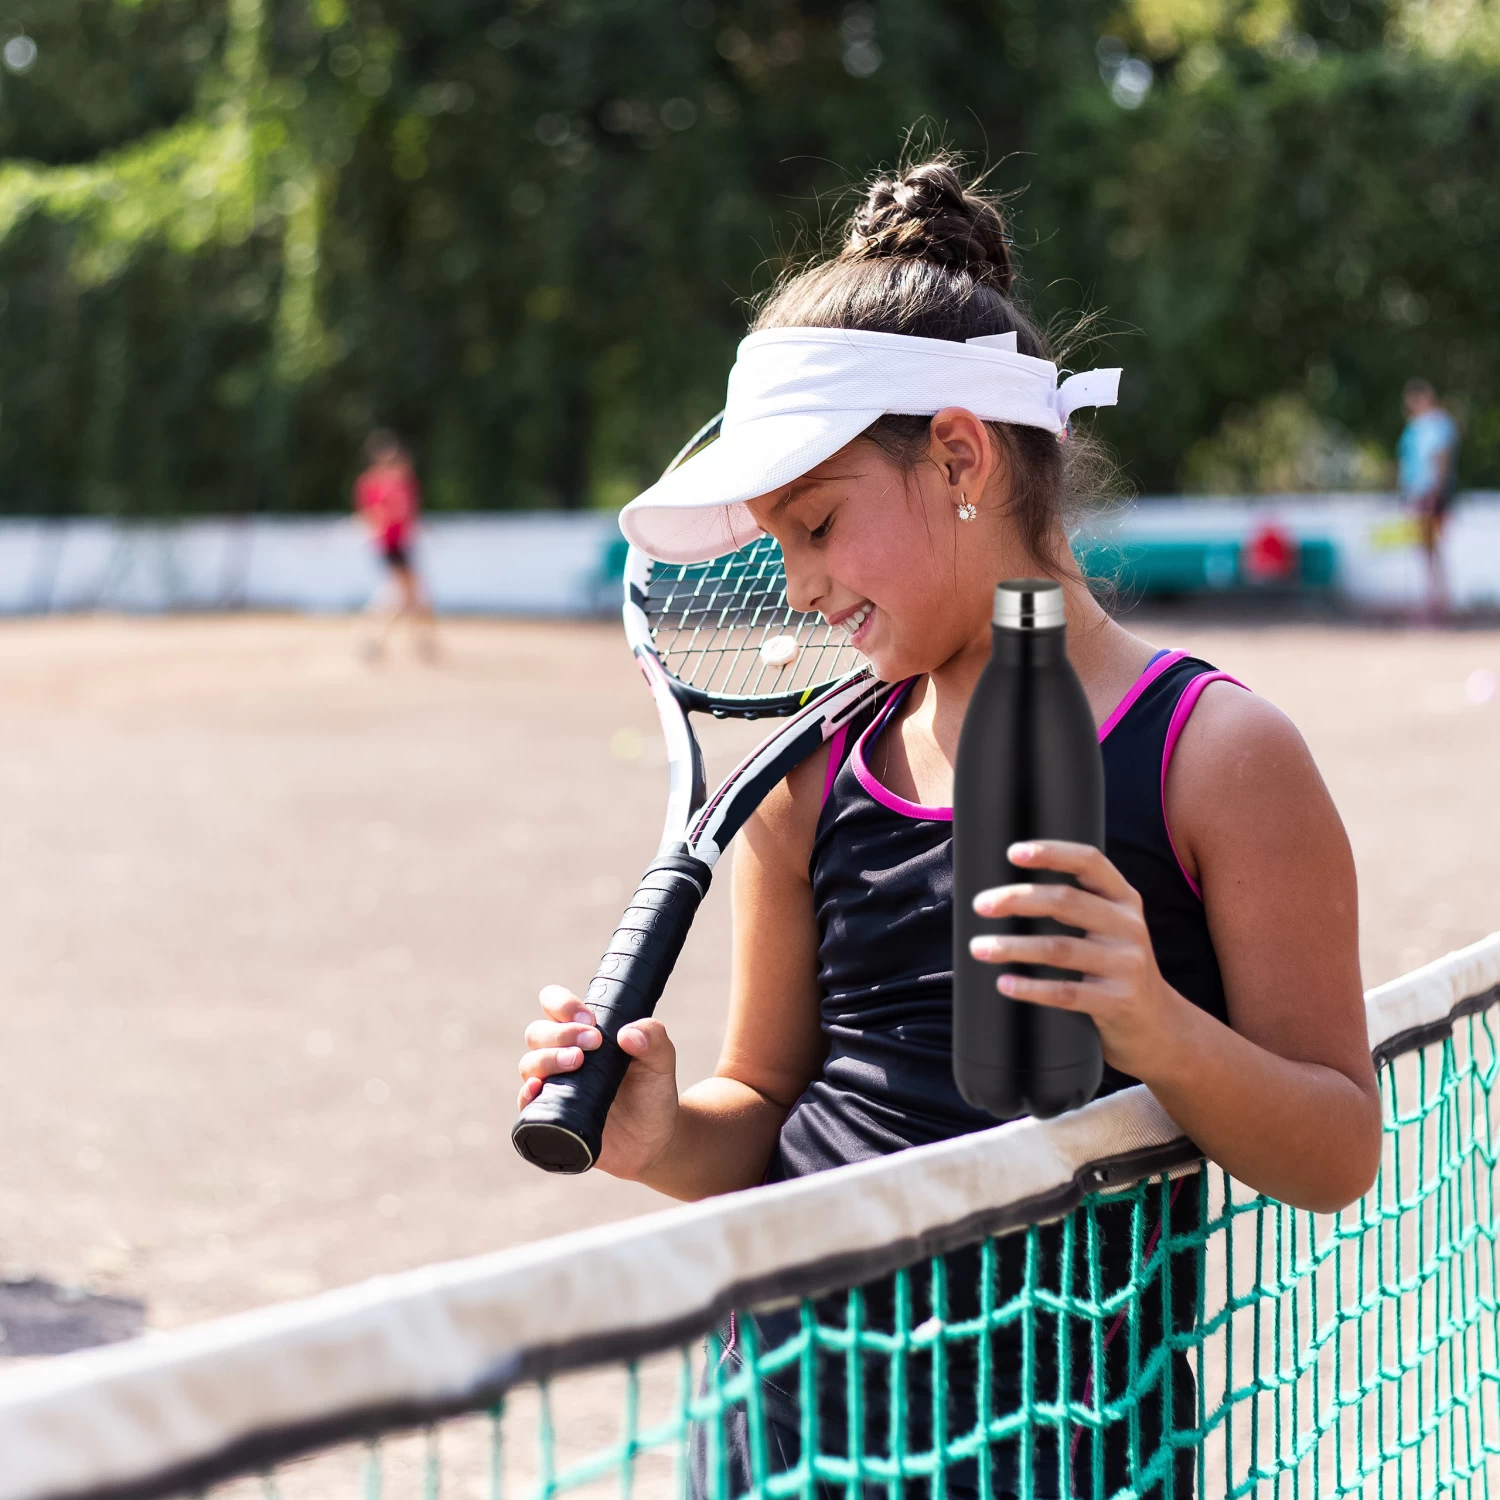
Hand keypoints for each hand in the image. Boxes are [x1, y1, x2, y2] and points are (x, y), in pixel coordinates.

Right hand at [517, 985, 679, 1179]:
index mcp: (583, 1033)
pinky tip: (539, 1088)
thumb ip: (654, 1038)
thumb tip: (628, 1034)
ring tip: (577, 1062)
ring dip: (547, 1058)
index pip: (554, 1005)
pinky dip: (526, 1094)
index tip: (590, 1019)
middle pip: (537, 1032)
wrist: (652, 1139)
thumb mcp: (661, 1060)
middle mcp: (561, 1055)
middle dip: (560, 1033)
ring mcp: (554, 1085)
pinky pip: (525, 1103)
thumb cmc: (652, 1092)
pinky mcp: (552, 1115)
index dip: (563, 1004)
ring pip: (530, 1063)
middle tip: (594, 1041)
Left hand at [967, 840, 1190, 1085]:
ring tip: (979, 947)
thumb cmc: (1116, 968)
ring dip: (1012, 947)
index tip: (1014, 852)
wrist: (1159, 1026)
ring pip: (1058, 949)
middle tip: (980, 905)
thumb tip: (1009, 891)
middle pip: (1065, 901)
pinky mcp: (1117, 1000)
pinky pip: (1065, 992)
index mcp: (1124, 899)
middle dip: (1017, 900)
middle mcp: (1128, 926)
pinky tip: (1004, 983)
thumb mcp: (1111, 928)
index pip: (1090, 862)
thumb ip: (1079, 906)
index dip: (1052, 852)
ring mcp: (1126, 964)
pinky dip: (1030, 988)